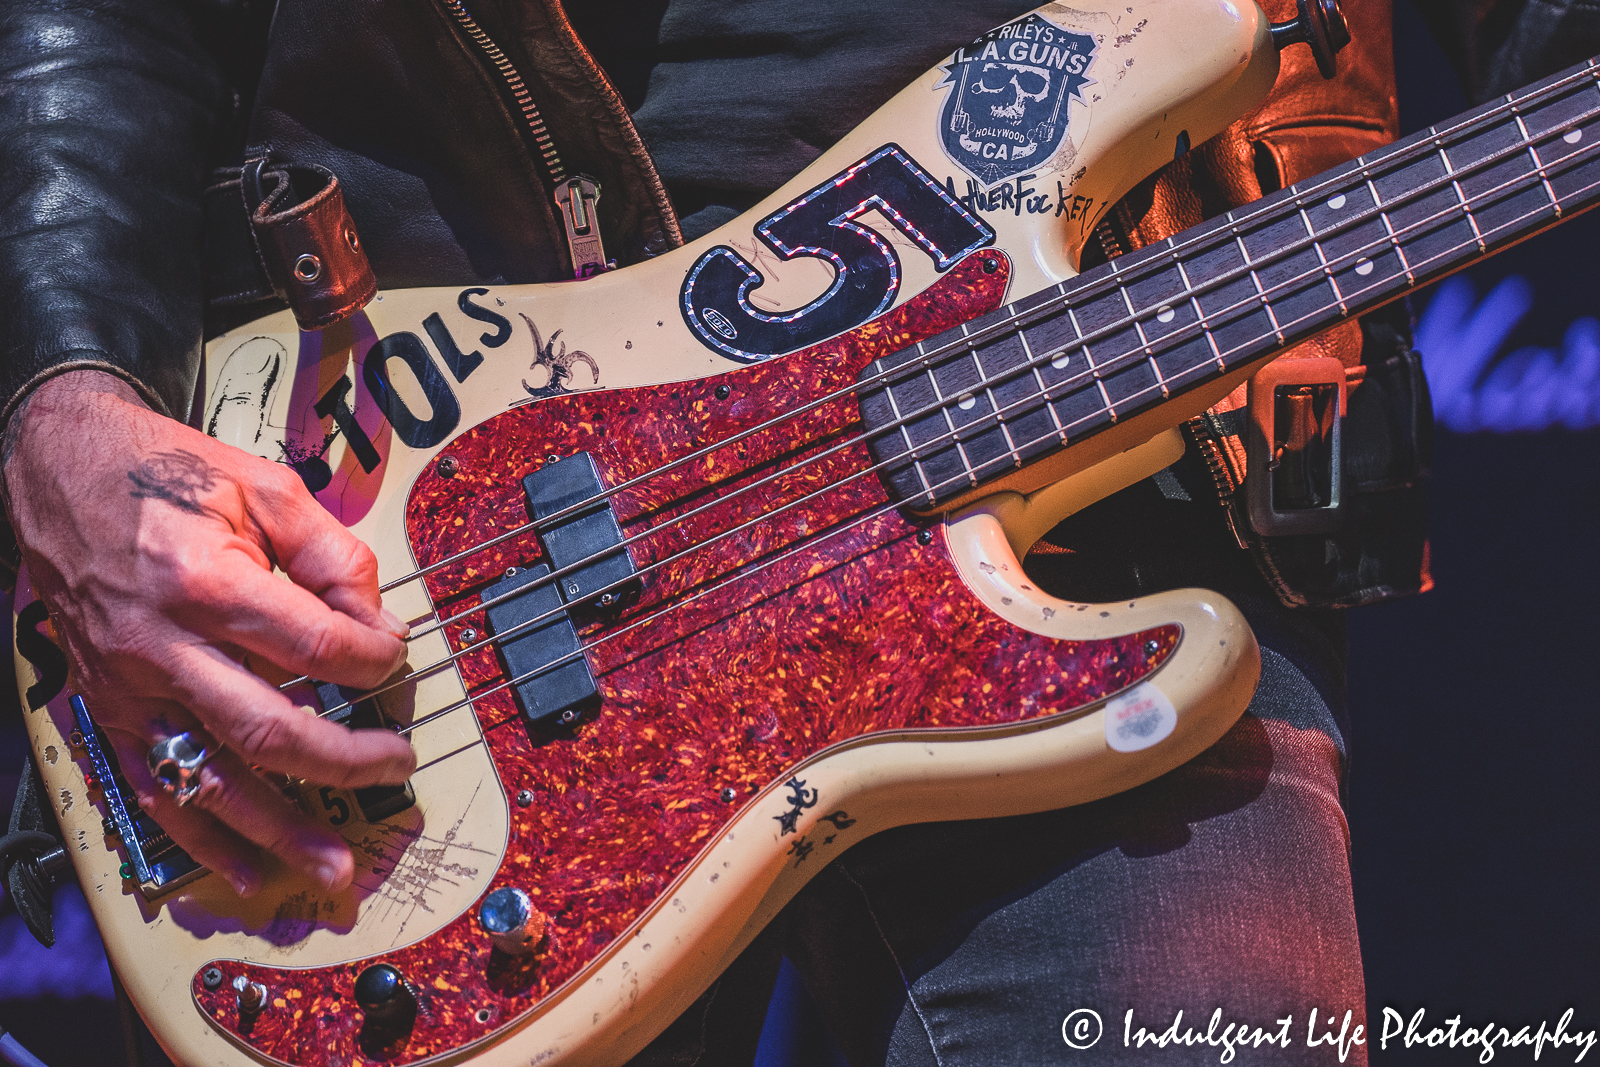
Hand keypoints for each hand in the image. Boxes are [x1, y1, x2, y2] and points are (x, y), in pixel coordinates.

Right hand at [4, 370, 414, 895]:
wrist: (63, 475)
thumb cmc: (166, 478)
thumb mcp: (265, 487)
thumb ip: (332, 554)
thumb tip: (380, 623)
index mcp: (206, 581)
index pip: (315, 647)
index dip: (373, 661)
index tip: (395, 660)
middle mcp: (163, 644)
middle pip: (270, 728)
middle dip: (345, 760)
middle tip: (395, 767)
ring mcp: (133, 688)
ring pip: (213, 778)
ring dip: (279, 829)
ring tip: (334, 863)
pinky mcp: (114, 711)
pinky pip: (159, 790)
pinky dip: (206, 840)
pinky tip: (251, 871)